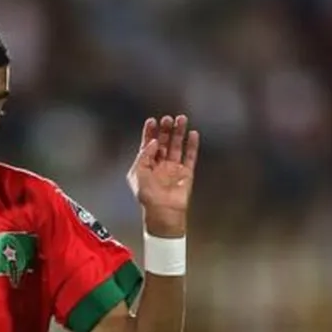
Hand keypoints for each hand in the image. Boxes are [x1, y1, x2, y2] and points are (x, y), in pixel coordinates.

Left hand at [128, 115, 197, 238]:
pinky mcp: (186, 173)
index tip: (152, 120)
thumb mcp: (138, 174)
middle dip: (165, 130)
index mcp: (146, 166)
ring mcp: (174, 169)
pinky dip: (192, 145)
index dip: (149, 133)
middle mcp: (160, 165)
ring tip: (181, 119)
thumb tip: (153, 141)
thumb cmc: (147, 197)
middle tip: (167, 118)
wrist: (163, 213)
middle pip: (163, 143)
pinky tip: (193, 134)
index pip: (148, 145)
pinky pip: (190, 156)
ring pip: (177, 146)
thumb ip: (144, 155)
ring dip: (178, 133)